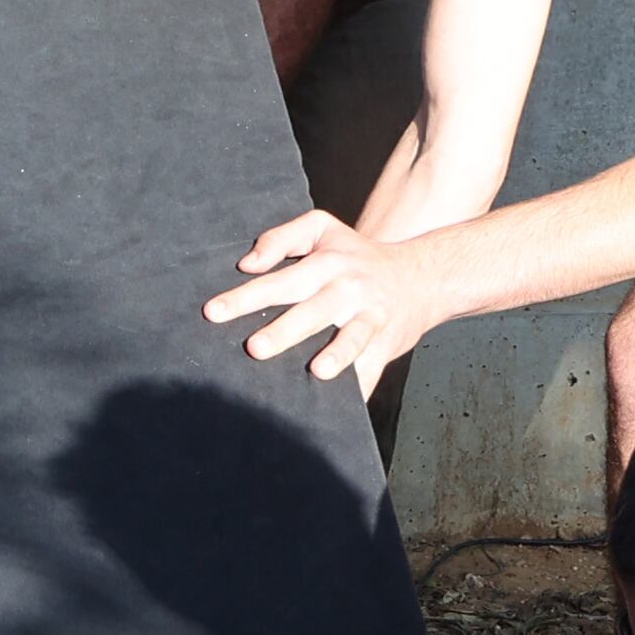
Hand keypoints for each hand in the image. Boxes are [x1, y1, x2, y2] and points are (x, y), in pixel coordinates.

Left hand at [205, 208, 445, 391]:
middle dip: (284, 330)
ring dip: (336, 355)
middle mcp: (348, 289)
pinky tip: (348, 404)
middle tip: (254, 348)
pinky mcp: (387, 342)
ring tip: (318, 371)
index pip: (280, 280)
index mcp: (327, 262)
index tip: (213, 313)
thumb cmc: (357, 256)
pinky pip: (372, 368)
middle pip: (312, 310)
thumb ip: (282, 238)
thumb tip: (248, 263)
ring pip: (351, 338)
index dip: (247, 296)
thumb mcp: (323, 229)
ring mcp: (370, 317)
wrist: (421, 276)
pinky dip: (362, 386)